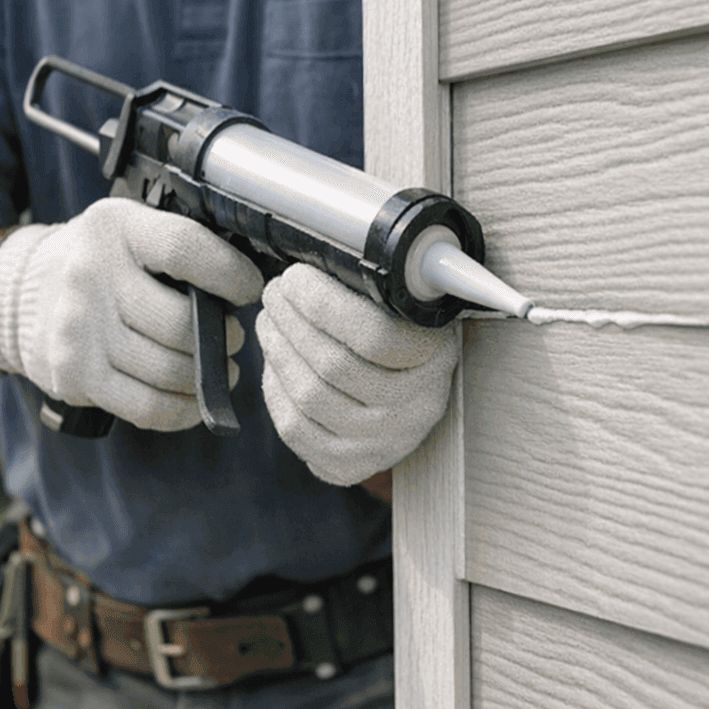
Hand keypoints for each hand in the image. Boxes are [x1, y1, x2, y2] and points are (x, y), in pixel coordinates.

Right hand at [0, 198, 263, 430]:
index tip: (250, 289)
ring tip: (218, 367)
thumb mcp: (134, 230)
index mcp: (115, 228)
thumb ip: (184, 247)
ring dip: (206, 377)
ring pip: (168, 370)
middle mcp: (89, 276)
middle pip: (180, 324)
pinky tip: (194, 398)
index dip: (230, 274)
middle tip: (232, 338)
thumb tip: (252, 284)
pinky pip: (147, 407)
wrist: (19, 295)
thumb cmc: (103, 264)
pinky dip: (183, 409)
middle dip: (222, 338)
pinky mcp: (73, 376)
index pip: (184, 249)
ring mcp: (77, 330)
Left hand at [257, 264, 458, 485]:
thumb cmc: (405, 335)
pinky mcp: (349, 465)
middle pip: (334, 366)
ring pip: (310, 397)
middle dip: (290, 321)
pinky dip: (275, 391)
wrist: (413, 401)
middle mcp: (416, 408)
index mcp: (438, 358)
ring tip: (270, 321)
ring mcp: (383, 443)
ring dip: (277, 350)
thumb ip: (385, 281)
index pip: (376, 335)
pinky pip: (295, 429)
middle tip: (274, 293)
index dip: (323, 303)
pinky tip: (275, 362)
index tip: (296, 276)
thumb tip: (332, 244)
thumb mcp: (412, 304)